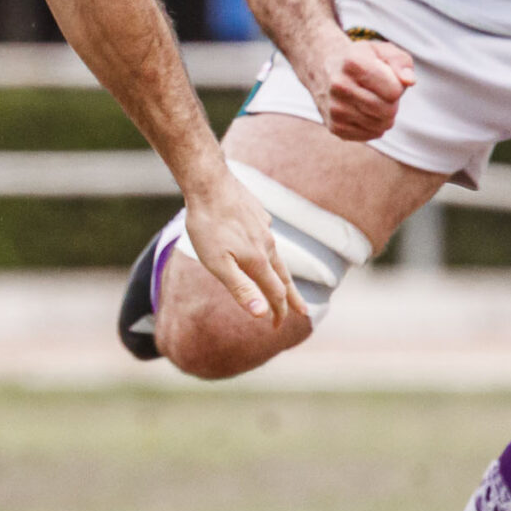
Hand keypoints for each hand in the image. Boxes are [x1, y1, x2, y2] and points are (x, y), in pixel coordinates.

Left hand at [180, 166, 293, 325]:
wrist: (208, 183)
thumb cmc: (207, 225)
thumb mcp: (218, 263)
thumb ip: (241, 288)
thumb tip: (262, 313)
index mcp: (258, 261)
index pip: (275, 293)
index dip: (278, 312)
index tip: (276, 327)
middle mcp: (267, 245)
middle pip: (283, 276)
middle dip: (291, 297)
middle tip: (303, 312)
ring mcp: (263, 228)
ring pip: (275, 256)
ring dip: (280, 273)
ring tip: (281, 281)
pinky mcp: (257, 214)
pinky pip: (265, 236)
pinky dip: (266, 249)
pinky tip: (259, 245)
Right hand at [301, 32, 415, 140]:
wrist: (323, 70)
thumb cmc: (361, 60)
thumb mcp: (382, 51)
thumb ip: (401, 62)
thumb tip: (409, 81)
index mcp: (353, 63)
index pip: (394, 91)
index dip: (397, 85)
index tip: (386, 78)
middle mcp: (339, 86)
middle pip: (388, 110)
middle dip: (392, 102)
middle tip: (381, 92)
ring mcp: (335, 109)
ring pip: (381, 125)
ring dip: (384, 115)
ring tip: (371, 100)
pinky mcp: (335, 127)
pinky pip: (371, 134)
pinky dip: (374, 125)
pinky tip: (363, 111)